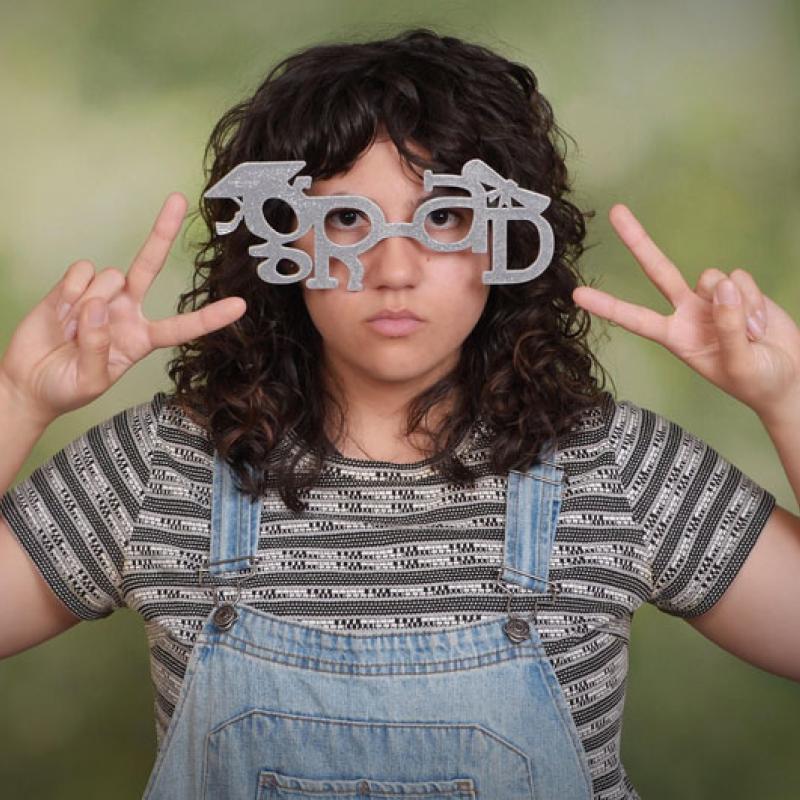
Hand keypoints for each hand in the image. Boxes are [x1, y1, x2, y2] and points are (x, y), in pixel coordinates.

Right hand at [0, 193, 245, 424]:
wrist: (28, 382)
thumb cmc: (66, 387)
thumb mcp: (90, 382)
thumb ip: (98, 350)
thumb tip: (97, 307)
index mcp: (141, 339)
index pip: (182, 327)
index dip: (210, 317)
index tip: (240, 306)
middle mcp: (127, 311)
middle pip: (148, 266)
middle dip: (162, 233)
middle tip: (177, 200)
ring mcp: (101, 296)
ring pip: (109, 275)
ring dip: (88, 302)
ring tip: (71, 329)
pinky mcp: (73, 286)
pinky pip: (81, 271)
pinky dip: (70, 291)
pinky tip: (62, 312)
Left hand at [572, 204, 799, 420]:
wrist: (787, 375)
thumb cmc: (756, 380)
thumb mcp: (739, 364)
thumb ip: (729, 328)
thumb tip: (721, 287)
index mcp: (675, 337)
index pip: (635, 318)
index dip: (607, 305)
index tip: (577, 295)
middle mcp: (686, 313)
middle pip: (658, 270)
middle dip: (638, 241)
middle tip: (616, 211)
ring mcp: (711, 299)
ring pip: (712, 276)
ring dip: (739, 304)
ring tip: (752, 335)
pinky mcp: (736, 290)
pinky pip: (740, 278)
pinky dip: (755, 300)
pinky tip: (761, 324)